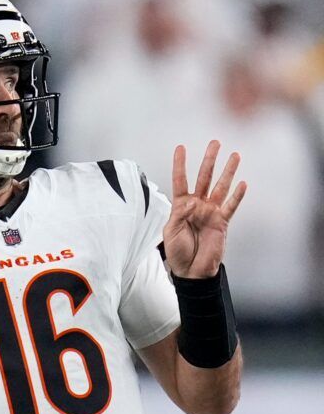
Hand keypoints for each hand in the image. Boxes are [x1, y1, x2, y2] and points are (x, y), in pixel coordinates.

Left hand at [164, 141, 246, 278]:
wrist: (191, 270)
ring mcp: (211, 212)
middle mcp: (197, 205)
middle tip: (215, 143)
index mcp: (181, 205)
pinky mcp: (222, 222)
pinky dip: (237, 196)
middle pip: (204, 177)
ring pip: (220, 187)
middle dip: (209, 160)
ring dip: (227, 171)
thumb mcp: (170, 231)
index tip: (180, 147)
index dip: (180, 164)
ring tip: (235, 155)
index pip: (180, 179)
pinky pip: (231, 206)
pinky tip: (242, 183)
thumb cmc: (177, 251)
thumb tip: (193, 202)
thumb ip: (179, 214)